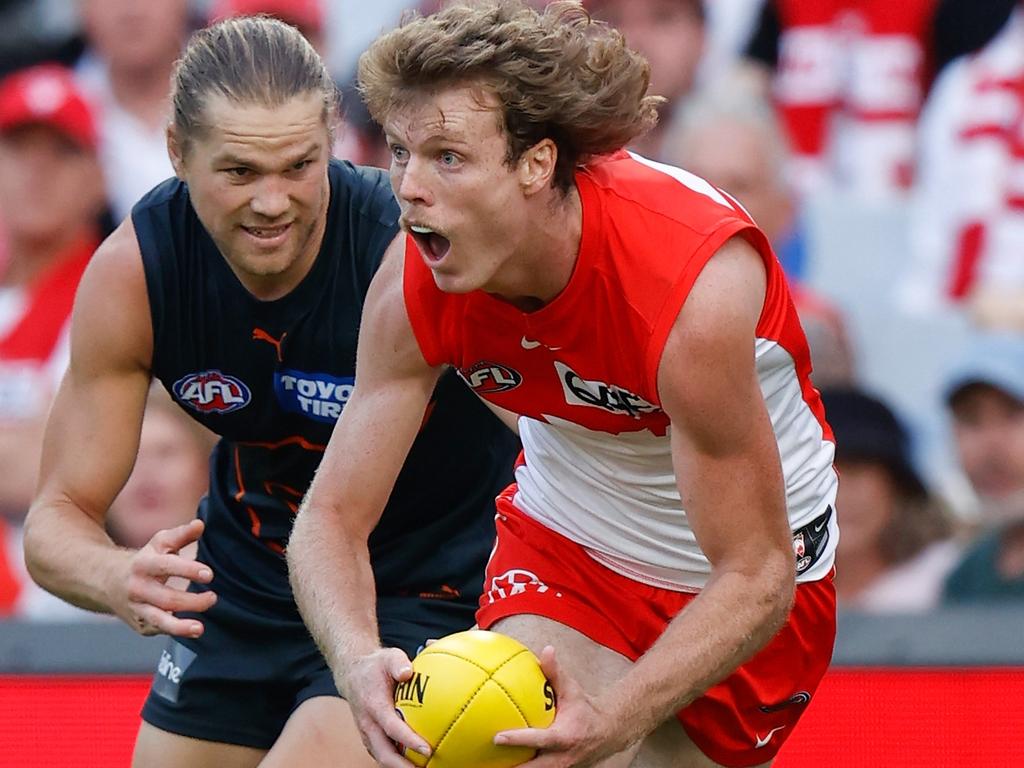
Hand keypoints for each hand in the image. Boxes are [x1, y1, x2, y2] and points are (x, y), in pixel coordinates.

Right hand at [111, 519, 215, 636]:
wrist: (106, 581)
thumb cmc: (145, 559)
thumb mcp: (160, 543)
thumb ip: (182, 534)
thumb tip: (201, 524)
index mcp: (143, 564)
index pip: (167, 567)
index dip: (188, 570)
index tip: (209, 574)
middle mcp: (138, 589)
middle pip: (166, 599)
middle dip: (191, 602)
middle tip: (213, 598)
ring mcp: (137, 608)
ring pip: (158, 621)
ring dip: (179, 627)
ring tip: (200, 629)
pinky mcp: (139, 624)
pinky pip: (158, 630)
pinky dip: (175, 631)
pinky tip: (192, 629)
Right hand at [341, 648, 432, 766]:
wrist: (352, 673)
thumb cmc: (376, 665)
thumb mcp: (388, 656)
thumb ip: (398, 663)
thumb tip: (408, 672)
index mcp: (373, 706)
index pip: (392, 728)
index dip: (409, 740)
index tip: (428, 749)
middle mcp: (368, 723)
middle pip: (384, 753)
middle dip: (403, 767)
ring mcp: (367, 732)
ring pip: (382, 756)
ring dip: (400, 766)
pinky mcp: (370, 736)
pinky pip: (382, 752)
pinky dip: (396, 761)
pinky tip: (414, 762)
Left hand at [494, 646, 628, 767]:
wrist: (609, 732)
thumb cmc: (585, 709)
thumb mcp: (572, 690)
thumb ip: (556, 673)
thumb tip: (546, 650)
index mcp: (564, 736)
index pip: (539, 740)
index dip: (518, 740)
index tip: (497, 737)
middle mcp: (563, 757)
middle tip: (490, 762)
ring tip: (492, 765)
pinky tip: (505, 763)